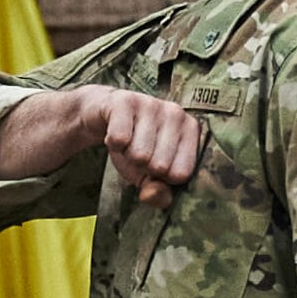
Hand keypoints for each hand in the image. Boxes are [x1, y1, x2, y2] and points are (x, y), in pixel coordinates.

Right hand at [68, 86, 203, 203]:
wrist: (105, 113)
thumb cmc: (134, 145)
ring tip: (127, 142)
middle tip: (137, 152)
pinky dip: (112, 144)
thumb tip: (156, 197)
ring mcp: (151, 103)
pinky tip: (114, 134)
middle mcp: (176, 113)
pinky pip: (119, 139)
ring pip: (139, 155)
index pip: (181, 175)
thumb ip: (158, 191)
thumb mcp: (149, 173)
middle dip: (142, 167)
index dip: (162, 179)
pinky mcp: (125, 100)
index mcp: (191, 130)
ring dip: (126, 155)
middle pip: (159, 166)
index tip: (155, 166)